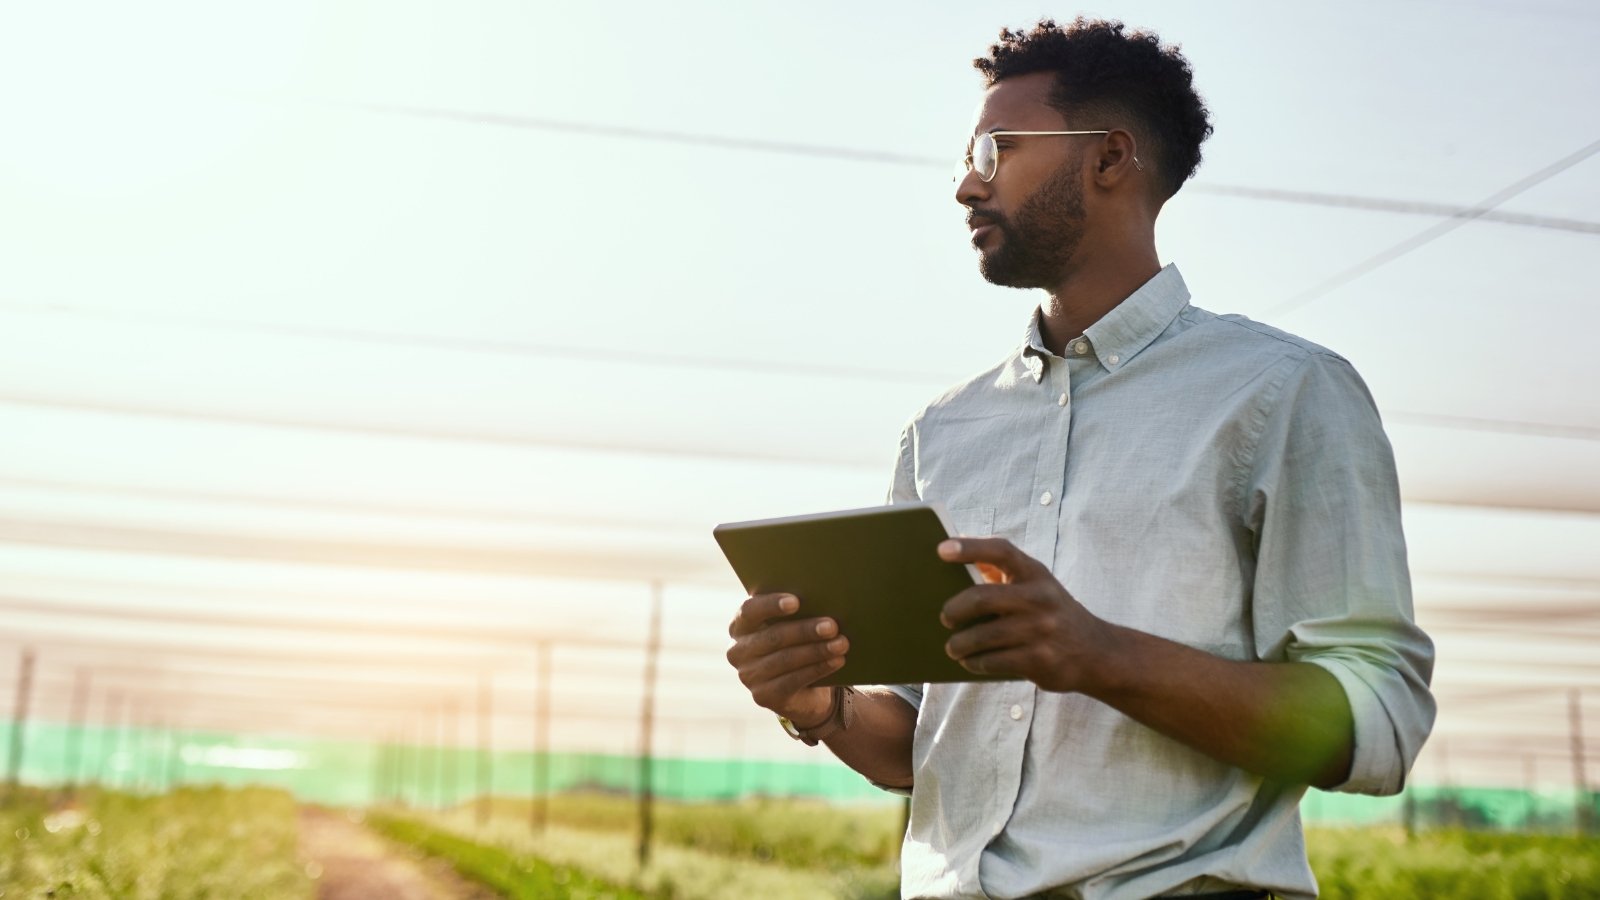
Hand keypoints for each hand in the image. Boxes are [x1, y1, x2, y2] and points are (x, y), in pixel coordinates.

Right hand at [726, 593, 848, 725]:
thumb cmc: (797, 643)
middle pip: (773, 637)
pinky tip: (836, 661)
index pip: (750, 611)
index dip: (771, 605)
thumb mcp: (792, 624)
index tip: (796, 601)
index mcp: (740, 625)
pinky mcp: (763, 696)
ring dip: (817, 650)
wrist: (802, 689)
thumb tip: (823, 598)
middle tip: (832, 625)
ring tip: (841, 643)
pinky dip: (818, 669)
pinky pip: (793, 680)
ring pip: (786, 659)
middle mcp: (738, 651)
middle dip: (805, 630)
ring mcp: (748, 676)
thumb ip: (796, 612)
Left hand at [937, 537, 1114, 692]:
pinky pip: (994, 661)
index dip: (970, 547)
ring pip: (983, 635)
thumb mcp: (1037, 585)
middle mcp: (1040, 597)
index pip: (1001, 551)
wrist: (1097, 653)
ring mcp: (1041, 629)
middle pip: (982, 597)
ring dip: (960, 644)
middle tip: (945, 618)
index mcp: (1036, 573)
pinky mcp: (1040, 659)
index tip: (942, 549)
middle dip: (954, 609)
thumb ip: (1003, 573)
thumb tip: (955, 558)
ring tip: (952, 647)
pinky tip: (970, 662)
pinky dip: (975, 662)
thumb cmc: (1052, 613)